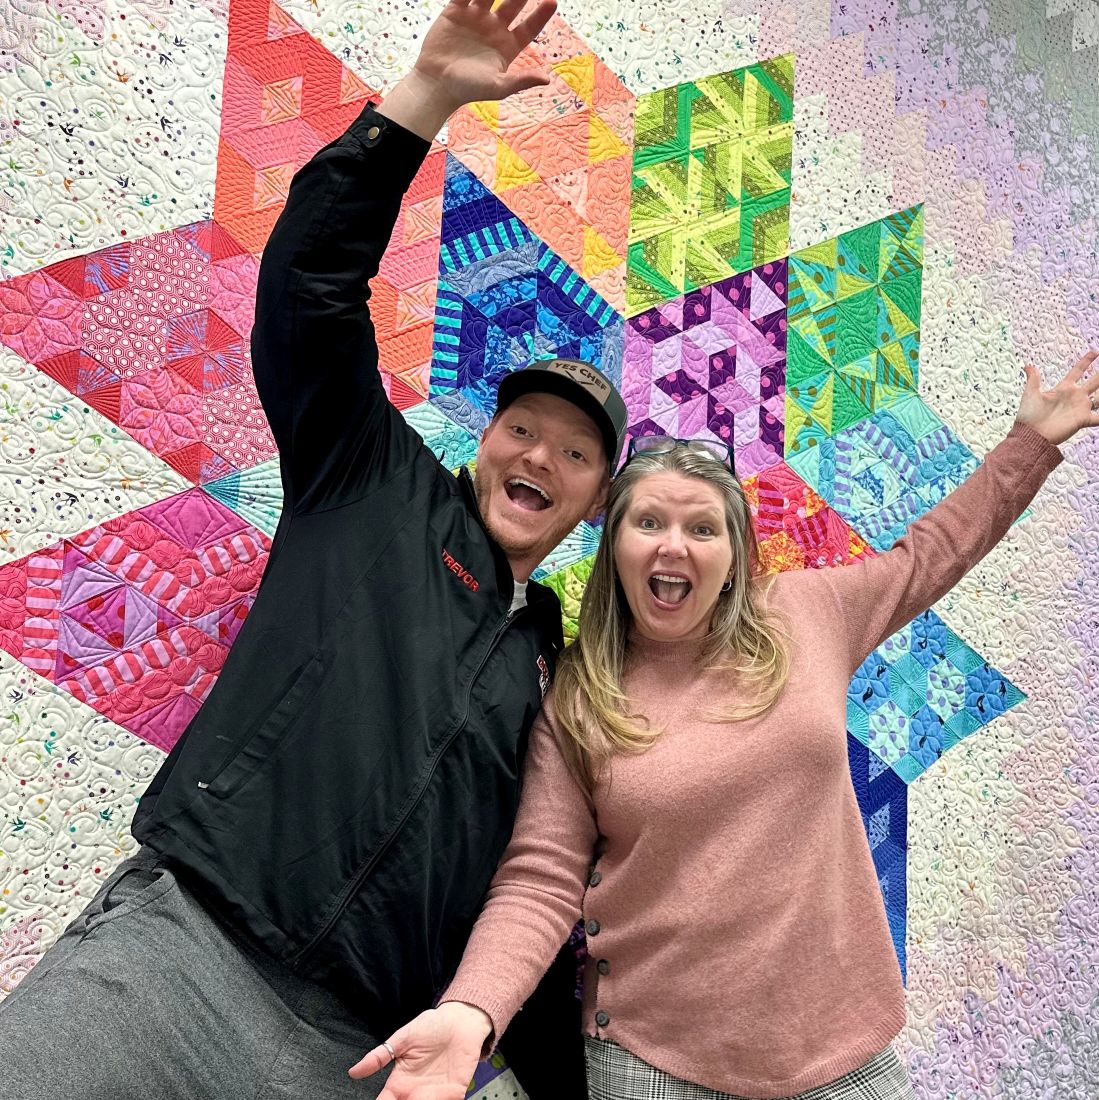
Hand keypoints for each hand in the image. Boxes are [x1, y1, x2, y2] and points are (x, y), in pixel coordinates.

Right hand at [347, 1002, 492, 1099]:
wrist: (460, 1020)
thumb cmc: (430, 1027)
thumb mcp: (402, 1038)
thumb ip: (380, 1056)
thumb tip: (353, 1072)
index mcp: (400, 1083)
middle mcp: (416, 1093)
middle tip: (405, 1099)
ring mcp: (435, 1094)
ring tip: (417, 1096)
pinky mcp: (455, 1092)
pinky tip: (436, 1096)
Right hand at [377, 0, 556, 139]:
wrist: (436, 84)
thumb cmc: (468, 90)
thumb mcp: (498, 87)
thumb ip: (521, 81)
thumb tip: (547, 79)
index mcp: (507, 46)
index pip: (529, 27)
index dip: (540, 15)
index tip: (552, 2)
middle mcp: (494, 29)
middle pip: (513, 3)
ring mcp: (476, 18)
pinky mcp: (456, 11)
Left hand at [1018, 350, 1098, 445]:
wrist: (1031, 434)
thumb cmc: (1029, 416)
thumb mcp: (1031, 394)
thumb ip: (1033, 379)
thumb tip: (1028, 365)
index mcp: (1064, 388)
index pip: (1078, 371)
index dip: (1086, 361)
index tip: (1095, 352)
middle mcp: (1075, 397)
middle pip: (1094, 381)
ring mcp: (1080, 408)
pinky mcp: (1082, 420)